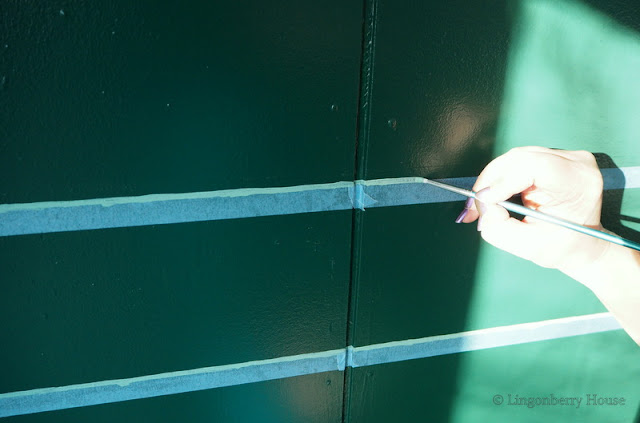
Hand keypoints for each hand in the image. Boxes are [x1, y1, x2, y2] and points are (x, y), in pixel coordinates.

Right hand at [460, 146, 609, 271]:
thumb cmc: (562, 247)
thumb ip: (499, 228)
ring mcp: (565, 156)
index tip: (486, 201)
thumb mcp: (528, 247)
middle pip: (519, 159)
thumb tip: (482, 203)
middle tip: (474, 210)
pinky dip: (499, 178)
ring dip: (491, 181)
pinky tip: (492, 196)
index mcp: (577, 183)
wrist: (582, 243)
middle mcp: (575, 162)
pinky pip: (517, 161)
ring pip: (513, 159)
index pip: (535, 166)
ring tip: (480, 206)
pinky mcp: (553, 156)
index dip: (504, 179)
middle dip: (489, 183)